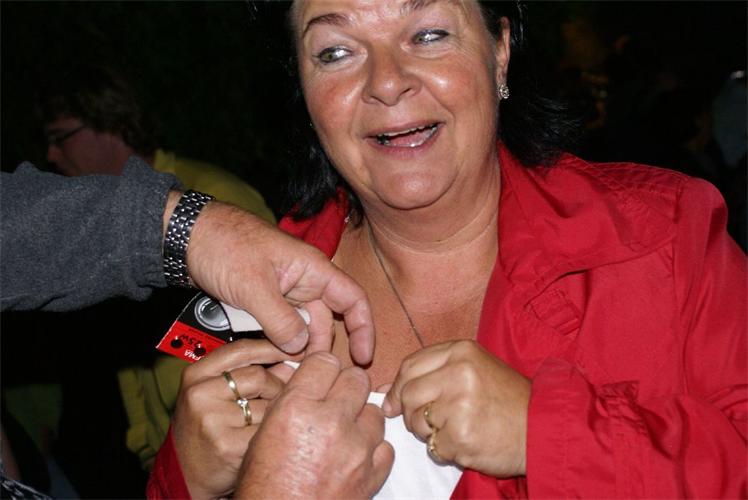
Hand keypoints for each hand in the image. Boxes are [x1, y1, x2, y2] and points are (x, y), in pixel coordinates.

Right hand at [172, 339, 293, 498]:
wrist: (186, 473)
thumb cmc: (206, 428)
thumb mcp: (218, 393)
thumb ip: (249, 371)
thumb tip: (292, 357)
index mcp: (196, 374)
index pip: (242, 349)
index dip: (273, 348)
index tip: (295, 350)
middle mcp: (199, 394)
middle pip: (259, 376)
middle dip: (277, 387)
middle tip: (276, 400)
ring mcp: (211, 420)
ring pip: (267, 404)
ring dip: (275, 413)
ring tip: (262, 423)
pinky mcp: (227, 445)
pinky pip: (267, 429)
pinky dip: (271, 433)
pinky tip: (262, 439)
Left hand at [173, 195, 373, 363]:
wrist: (187, 235)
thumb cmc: (223, 245)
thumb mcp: (252, 286)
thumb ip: (280, 319)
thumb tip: (300, 349)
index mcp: (312, 269)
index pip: (353, 299)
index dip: (363, 328)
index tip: (363, 357)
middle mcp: (303, 281)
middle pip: (325, 320)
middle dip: (321, 348)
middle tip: (310, 376)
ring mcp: (283, 291)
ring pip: (299, 327)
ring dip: (295, 348)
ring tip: (287, 373)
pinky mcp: (264, 300)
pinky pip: (278, 325)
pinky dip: (276, 342)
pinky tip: (270, 360)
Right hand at [235, 352, 393, 498]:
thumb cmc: (264, 486)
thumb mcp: (263, 433)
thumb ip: (290, 400)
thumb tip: (309, 378)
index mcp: (297, 408)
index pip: (325, 361)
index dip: (321, 368)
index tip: (319, 377)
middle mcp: (331, 422)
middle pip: (356, 378)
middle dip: (345, 387)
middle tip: (333, 402)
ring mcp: (357, 449)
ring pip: (374, 411)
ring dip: (361, 419)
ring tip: (342, 433)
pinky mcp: (373, 473)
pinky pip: (385, 445)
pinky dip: (372, 449)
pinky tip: (354, 456)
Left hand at [383, 340, 529, 477]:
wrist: (544, 427)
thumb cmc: (507, 399)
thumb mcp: (475, 368)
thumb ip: (433, 372)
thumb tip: (385, 393)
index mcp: (461, 350)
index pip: (409, 366)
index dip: (398, 387)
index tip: (396, 402)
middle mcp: (459, 373)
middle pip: (409, 395)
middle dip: (413, 413)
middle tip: (433, 420)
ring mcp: (459, 405)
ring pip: (417, 423)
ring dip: (430, 433)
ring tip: (457, 428)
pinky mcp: (461, 435)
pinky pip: (434, 447)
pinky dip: (446, 450)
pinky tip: (468, 441)